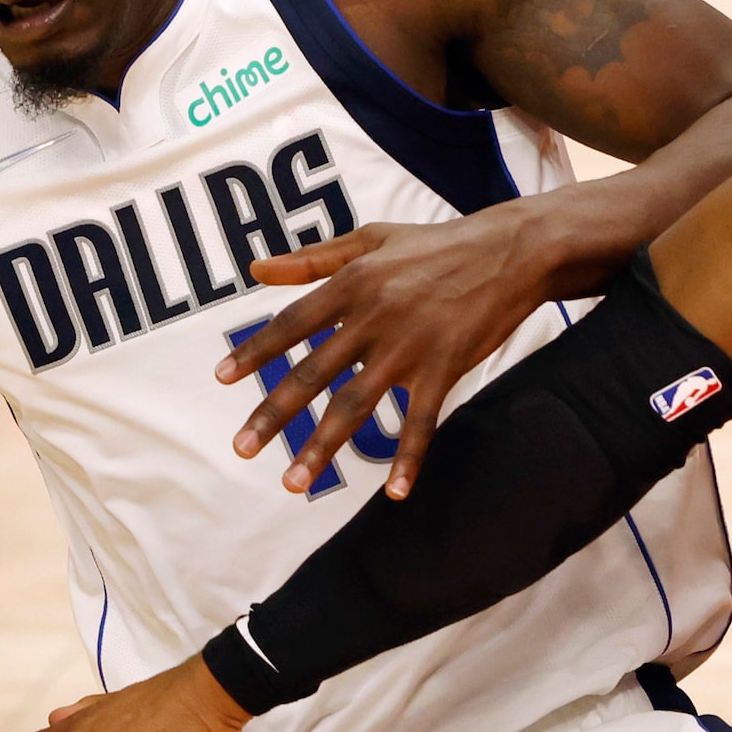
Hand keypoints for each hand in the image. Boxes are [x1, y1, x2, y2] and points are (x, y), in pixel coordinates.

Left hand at [216, 207, 559, 500]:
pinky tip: (396, 492)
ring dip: (322, 447)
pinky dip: (409, 458)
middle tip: (241, 449)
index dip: (255, 352)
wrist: (509, 252)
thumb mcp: (370, 239)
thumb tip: (255, 269)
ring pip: (356, 404)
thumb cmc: (436, 244)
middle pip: (312, 374)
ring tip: (293, 483)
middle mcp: (373, 316)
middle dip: (273, 415)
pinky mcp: (445, 366)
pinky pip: (422, 420)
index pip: (291, 324)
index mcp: (352, 284)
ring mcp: (409, 345)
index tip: (222, 379)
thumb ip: (311, 259)